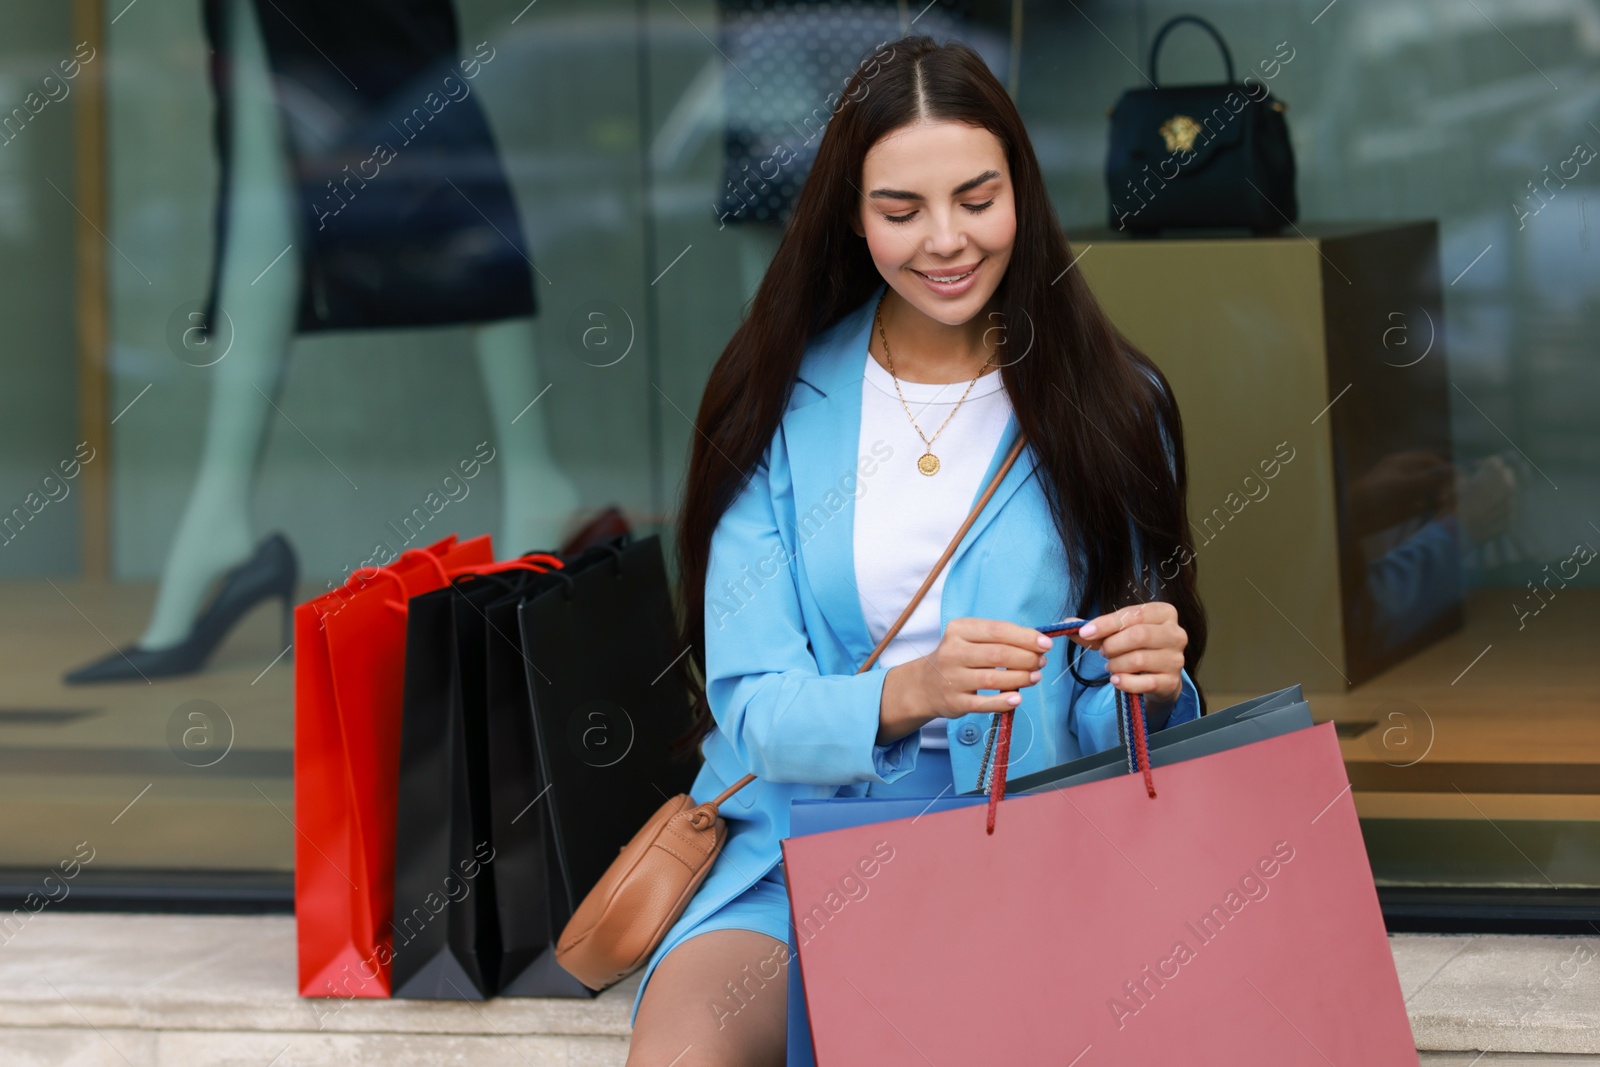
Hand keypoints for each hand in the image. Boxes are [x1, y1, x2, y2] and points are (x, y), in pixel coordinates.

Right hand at [877, 618, 1049, 743]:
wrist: (925, 685)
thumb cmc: (958, 657)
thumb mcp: (970, 638)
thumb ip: (1000, 638)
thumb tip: (1037, 645)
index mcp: (959, 630)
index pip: (998, 631)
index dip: (1026, 637)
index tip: (1046, 644)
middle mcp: (953, 652)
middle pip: (998, 654)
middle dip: (1027, 658)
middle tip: (1041, 662)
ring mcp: (952, 678)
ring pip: (993, 679)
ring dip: (1021, 679)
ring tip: (1035, 677)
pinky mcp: (955, 702)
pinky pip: (984, 703)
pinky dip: (1004, 701)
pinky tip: (1018, 698)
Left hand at [1067, 602, 1186, 708]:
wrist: (1158, 678)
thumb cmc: (1137, 648)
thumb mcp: (1116, 635)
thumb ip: (1094, 630)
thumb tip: (1067, 623)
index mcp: (1164, 613)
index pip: (1134, 614)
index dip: (1106, 624)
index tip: (1085, 632)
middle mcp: (1176, 634)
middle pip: (1138, 635)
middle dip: (1112, 645)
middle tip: (1103, 652)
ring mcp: (1176, 659)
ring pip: (1138, 660)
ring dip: (1116, 665)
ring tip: (1111, 666)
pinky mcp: (1171, 682)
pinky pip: (1143, 683)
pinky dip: (1124, 682)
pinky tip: (1116, 680)